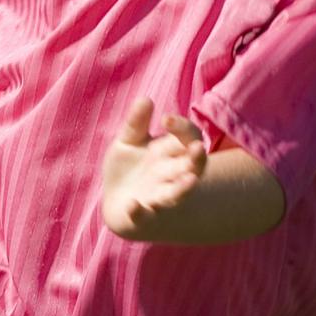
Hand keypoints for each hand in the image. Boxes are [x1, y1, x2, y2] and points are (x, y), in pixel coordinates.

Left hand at [101, 96, 207, 240]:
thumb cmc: (130, 169)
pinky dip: (139, 211)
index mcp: (171, 153)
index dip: (182, 127)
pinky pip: (145, 215)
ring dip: (184, 188)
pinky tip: (133, 205)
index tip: (165, 120)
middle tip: (197, 149)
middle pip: (194, 166)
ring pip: (178, 193)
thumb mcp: (129, 142)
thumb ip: (137, 123)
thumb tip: (145, 99)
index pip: (189, 137)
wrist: (117, 205)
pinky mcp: (142, 216)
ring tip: (190, 181)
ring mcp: (159, 197)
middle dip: (197, 158)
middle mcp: (172, 175)